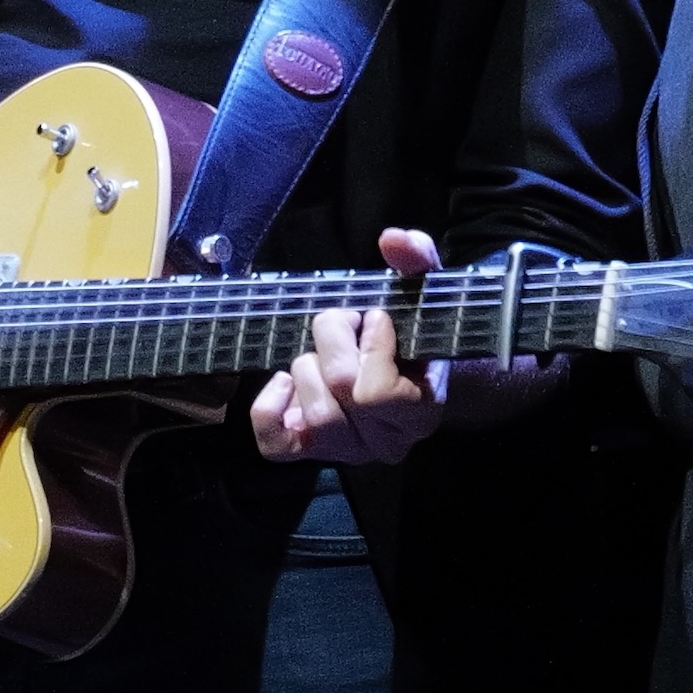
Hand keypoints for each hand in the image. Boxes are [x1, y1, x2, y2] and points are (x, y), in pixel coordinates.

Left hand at [248, 229, 446, 462]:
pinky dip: (271, 406)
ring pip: (311, 413)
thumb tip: (393, 239)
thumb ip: (417, 262)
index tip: (376, 319)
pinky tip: (284, 381)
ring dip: (308, 367)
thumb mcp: (422, 296)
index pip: (379, 393)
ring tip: (324, 352)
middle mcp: (384, 444)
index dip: (372, 344)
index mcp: (420, 413)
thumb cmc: (412, 337)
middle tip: (345, 323)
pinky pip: (275, 443)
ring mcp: (344, 451)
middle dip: (334, 340)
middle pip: (338, 390)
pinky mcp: (307, 452)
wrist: (405, 380)